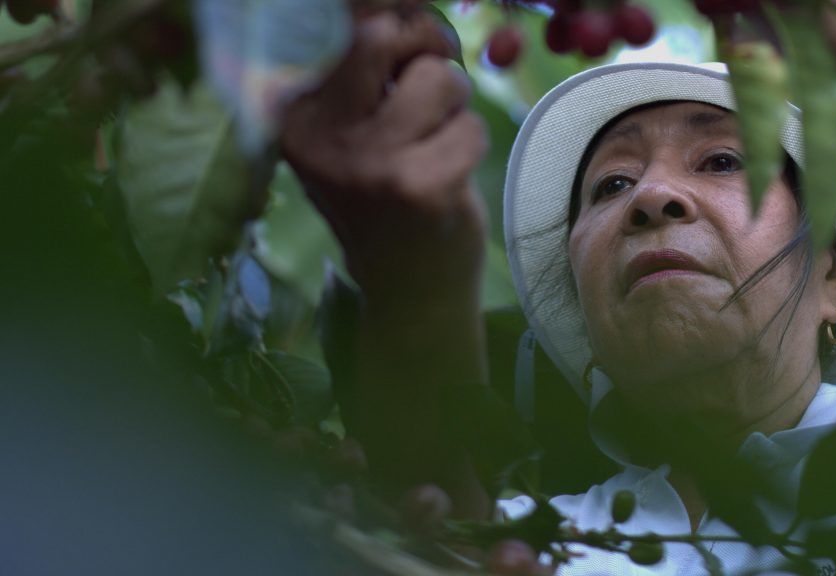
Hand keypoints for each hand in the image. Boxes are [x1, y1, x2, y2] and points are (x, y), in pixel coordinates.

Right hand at [281, 10, 488, 311]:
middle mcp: (319, 137)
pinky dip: (472, 144)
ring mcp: (368, 164)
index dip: (388, 20)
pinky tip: (449, 174)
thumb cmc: (384, 192)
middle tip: (435, 73)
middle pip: (382, 35)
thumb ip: (364, 70)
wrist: (406, 287)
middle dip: (425, 47)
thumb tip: (401, 4)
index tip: (404, 36)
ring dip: (455, 104)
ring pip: (440, 79)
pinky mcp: (418, 187)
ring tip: (436, 139)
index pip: (336, 30)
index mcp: (292, 115)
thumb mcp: (352, 129)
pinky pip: (472, 127)